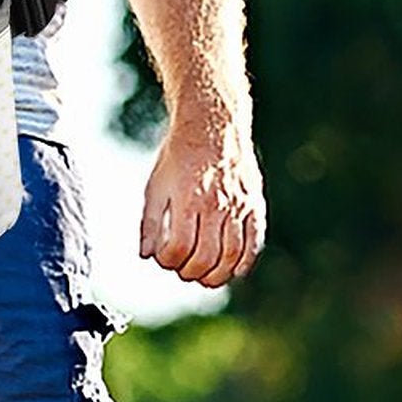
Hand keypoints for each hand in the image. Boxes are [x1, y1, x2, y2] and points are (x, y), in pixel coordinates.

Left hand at [139, 120, 265, 286]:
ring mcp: (239, 205)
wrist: (213, 125)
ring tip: (205, 277)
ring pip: (232, 255)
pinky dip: (244, 262)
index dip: (168, 262)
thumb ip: (149, 224)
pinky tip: (232, 269)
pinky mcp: (255, 204)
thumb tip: (146, 255)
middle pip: (205, 258)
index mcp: (187, 201)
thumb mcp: (154, 187)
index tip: (164, 258)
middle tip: (183, 271)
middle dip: (190, 273)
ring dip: (216, 275)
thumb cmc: (179, 157)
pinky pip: (254, 242)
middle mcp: (216, 205)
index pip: (177, 249)